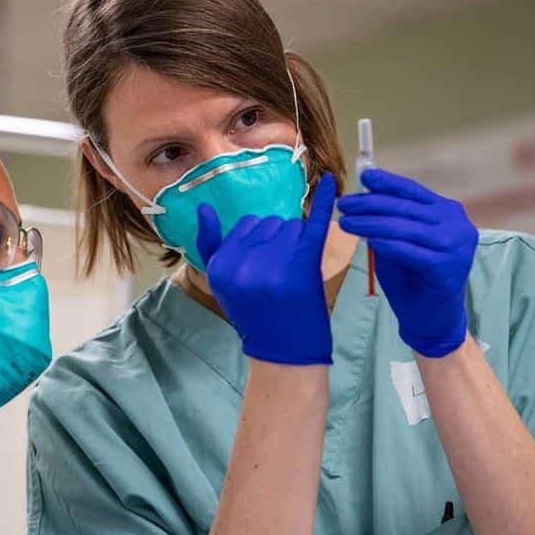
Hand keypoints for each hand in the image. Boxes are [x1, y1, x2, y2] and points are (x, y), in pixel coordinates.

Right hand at [196, 173, 336, 364]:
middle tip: (279, 274)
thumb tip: (205, 207)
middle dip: (277, 240)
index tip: (262, 267)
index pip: (245, 225)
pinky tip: (329, 182)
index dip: (258, 241)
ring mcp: (275, 264)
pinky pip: (314, 223)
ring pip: (291, 225)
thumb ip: (210, 245)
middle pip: (269, 222)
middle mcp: (245, 263)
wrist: (284, 352)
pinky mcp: (305, 265)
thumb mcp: (221, 282)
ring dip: (297, 242)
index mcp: (221, 266)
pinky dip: (324, 201)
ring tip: (294, 273)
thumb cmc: (254, 314)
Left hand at [338, 168, 476, 357]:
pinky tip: (369, 241)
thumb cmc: (413, 276)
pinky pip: (410, 251)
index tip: (364, 177)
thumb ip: (390, 220)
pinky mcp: (447, 267)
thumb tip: (364, 196)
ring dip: (371, 223)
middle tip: (344, 204)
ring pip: (405, 228)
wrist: (432, 317)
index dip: (388, 183)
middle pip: (406, 208)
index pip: (414, 191)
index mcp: (447, 212)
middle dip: (370, 204)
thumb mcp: (399, 241)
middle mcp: (457, 224)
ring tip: (345, 222)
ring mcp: (456, 246)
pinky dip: (388, 245)